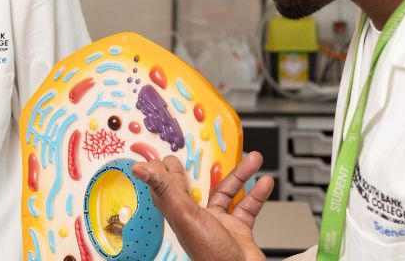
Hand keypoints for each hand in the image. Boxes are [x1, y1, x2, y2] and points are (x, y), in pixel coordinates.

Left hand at [132, 151, 274, 260]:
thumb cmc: (211, 254)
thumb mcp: (184, 214)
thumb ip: (165, 188)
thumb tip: (139, 169)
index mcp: (179, 214)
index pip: (168, 188)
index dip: (166, 172)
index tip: (166, 158)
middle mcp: (197, 218)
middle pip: (199, 188)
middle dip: (205, 169)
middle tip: (204, 153)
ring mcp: (219, 224)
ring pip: (227, 193)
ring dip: (241, 176)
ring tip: (253, 159)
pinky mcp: (238, 230)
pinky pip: (247, 207)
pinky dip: (257, 194)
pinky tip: (264, 182)